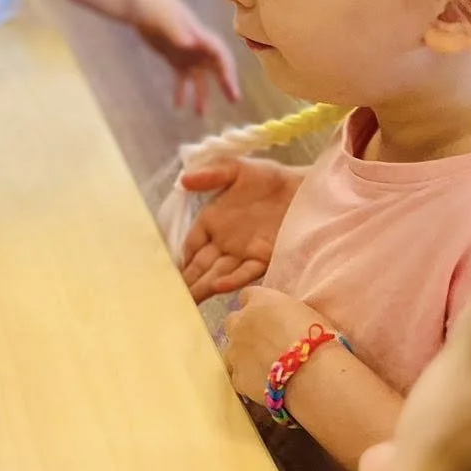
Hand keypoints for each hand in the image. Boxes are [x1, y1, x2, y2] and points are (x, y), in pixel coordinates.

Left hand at [134, 0, 240, 113]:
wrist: (140, 3)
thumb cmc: (154, 6)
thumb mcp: (164, 17)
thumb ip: (176, 31)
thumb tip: (189, 43)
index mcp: (200, 36)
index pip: (220, 55)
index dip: (227, 70)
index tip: (230, 86)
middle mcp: (198, 47)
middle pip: (217, 67)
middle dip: (225, 83)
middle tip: (234, 100)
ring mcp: (187, 53)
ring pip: (199, 78)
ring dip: (201, 95)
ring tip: (200, 115)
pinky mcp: (174, 58)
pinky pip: (182, 79)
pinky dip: (181, 92)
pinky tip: (179, 107)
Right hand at [179, 156, 303, 300]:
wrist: (304, 189)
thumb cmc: (269, 178)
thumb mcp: (237, 169)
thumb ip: (212, 174)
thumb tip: (183, 180)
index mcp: (212, 221)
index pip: (191, 246)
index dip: (180, 260)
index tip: (166, 276)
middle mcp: (224, 241)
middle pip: (201, 265)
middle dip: (188, 282)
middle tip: (173, 301)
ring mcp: (244, 252)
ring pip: (219, 273)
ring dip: (205, 287)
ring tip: (190, 301)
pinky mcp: (265, 258)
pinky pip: (246, 271)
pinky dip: (233, 279)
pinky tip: (219, 287)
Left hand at [219, 286, 337, 402]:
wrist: (314, 374)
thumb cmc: (318, 339)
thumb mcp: (305, 313)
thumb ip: (284, 312)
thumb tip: (282, 319)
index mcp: (260, 301)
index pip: (248, 295)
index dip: (257, 306)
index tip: (267, 316)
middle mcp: (240, 322)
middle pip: (234, 321)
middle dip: (245, 329)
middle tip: (266, 342)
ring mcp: (235, 351)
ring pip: (232, 350)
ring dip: (244, 355)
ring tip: (266, 367)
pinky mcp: (238, 377)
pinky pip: (239, 376)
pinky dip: (249, 379)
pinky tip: (265, 384)